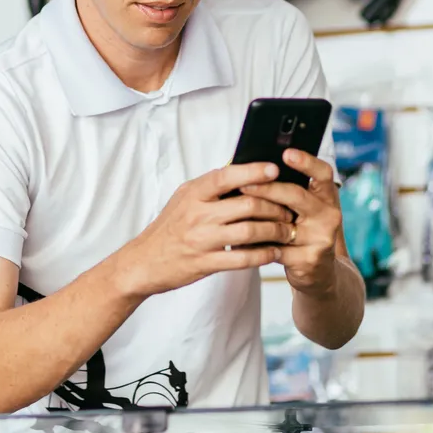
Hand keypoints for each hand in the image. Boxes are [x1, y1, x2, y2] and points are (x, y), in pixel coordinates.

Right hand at [113, 162, 296, 298]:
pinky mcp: (206, 263)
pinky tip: (274, 252)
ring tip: (287, 231)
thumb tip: (244, 172)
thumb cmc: (169, 227)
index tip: (275, 169)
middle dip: (275, 207)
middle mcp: (197, 214)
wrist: (144, 261)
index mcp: (193, 193)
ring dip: (275, 231)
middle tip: (288, 210)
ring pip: (250, 232)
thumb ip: (210, 187)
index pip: (226, 176)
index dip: (253, 171)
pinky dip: (264, 255)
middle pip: (247, 205)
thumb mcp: (183, 199)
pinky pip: (243, 259)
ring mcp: (202, 240)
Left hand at [238, 149, 343, 297]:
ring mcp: (321, 238)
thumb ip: (287, 191)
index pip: (323, 173)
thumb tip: (252, 170)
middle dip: (267, 189)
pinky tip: (239, 241)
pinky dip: (256, 245)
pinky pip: (276, 249)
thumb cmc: (302, 231)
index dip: (307, 162)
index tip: (286, 153)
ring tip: (233, 211)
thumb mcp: (303, 209)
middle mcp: (329, 215)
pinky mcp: (309, 260)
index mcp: (327, 196)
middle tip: (244, 184)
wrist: (319, 273)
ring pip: (283, 225)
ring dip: (256, 219)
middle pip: (297, 196)